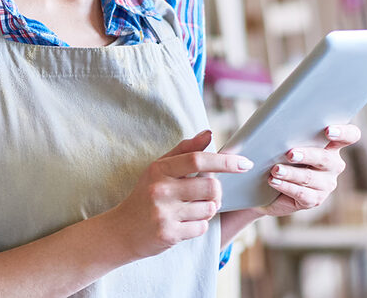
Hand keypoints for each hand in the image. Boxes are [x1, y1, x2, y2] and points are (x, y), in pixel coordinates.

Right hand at [103, 130, 251, 259]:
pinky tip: (184, 223)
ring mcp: (164, 213)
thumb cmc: (144, 195)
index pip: (197, 160)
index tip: (244, 163)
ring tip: (192, 209)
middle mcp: (161, 190)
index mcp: (159, 169)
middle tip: (209, 194)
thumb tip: (208, 134)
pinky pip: (201, 227)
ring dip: (207, 209)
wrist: (121, 230)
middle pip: (210, 187)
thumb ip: (184, 150)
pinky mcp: (169, 234)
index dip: (225, 160)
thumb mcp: (158, 169)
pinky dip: (199, 225)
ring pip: (209, 208)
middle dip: (217, 192)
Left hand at [254, 124, 360, 216]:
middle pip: (326, 158)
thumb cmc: (277, 156)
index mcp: (331, 146)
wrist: (266, 186)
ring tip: (276, 169)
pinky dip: (286, 186)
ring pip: (310, 177)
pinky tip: (274, 181)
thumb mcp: (284, 142)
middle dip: (307, 155)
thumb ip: (289, 133)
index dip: (344, 133)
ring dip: (291, 173)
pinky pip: (301, 193)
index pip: (350, 136)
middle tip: (290, 154)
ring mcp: (326, 184)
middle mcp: (333, 165)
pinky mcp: (314, 200)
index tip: (328, 130)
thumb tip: (277, 125)